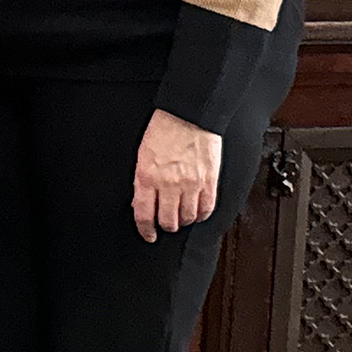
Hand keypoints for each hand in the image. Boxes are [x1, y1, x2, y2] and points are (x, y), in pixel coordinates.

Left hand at [133, 108, 220, 241]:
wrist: (189, 115)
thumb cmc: (163, 131)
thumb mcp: (142, 156)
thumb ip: (142, 181)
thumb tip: (141, 204)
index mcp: (146, 177)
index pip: (144, 214)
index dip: (145, 230)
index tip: (148, 235)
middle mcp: (168, 184)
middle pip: (167, 221)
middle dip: (165, 226)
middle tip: (166, 224)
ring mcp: (191, 184)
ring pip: (188, 218)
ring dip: (184, 222)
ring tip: (181, 217)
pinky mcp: (209, 181)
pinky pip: (207, 208)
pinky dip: (202, 215)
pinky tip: (198, 213)